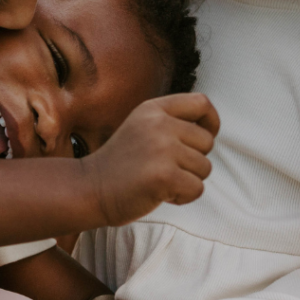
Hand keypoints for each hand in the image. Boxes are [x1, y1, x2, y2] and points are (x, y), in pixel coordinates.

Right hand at [83, 93, 218, 226]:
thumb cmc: (120, 165)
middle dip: (193, 161)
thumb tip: (209, 129)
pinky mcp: (164, 175)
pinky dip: (183, 197)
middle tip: (165, 168)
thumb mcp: (141, 128)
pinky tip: (160, 194)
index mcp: (153, 109)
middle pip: (207, 141)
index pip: (202, 103)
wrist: (89, 189)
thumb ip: (170, 123)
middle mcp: (159, 124)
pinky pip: (197, 189)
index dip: (211, 122)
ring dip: (187, 180)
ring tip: (159, 181)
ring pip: (204, 168)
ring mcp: (162, 149)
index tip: (199, 141)